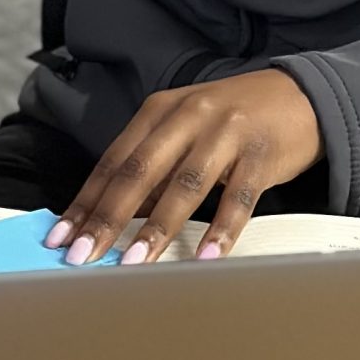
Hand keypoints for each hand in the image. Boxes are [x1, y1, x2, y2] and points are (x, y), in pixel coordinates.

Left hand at [47, 70, 321, 265]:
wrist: (299, 96)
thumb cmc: (234, 119)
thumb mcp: (185, 131)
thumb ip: (152, 168)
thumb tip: (113, 220)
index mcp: (161, 110)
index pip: (113, 161)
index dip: (86, 201)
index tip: (60, 238)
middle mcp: (188, 116)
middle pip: (140, 171)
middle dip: (108, 218)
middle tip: (83, 256)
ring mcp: (225, 133)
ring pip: (184, 185)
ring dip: (157, 229)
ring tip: (135, 264)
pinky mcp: (260, 154)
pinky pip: (238, 198)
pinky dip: (221, 231)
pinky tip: (207, 259)